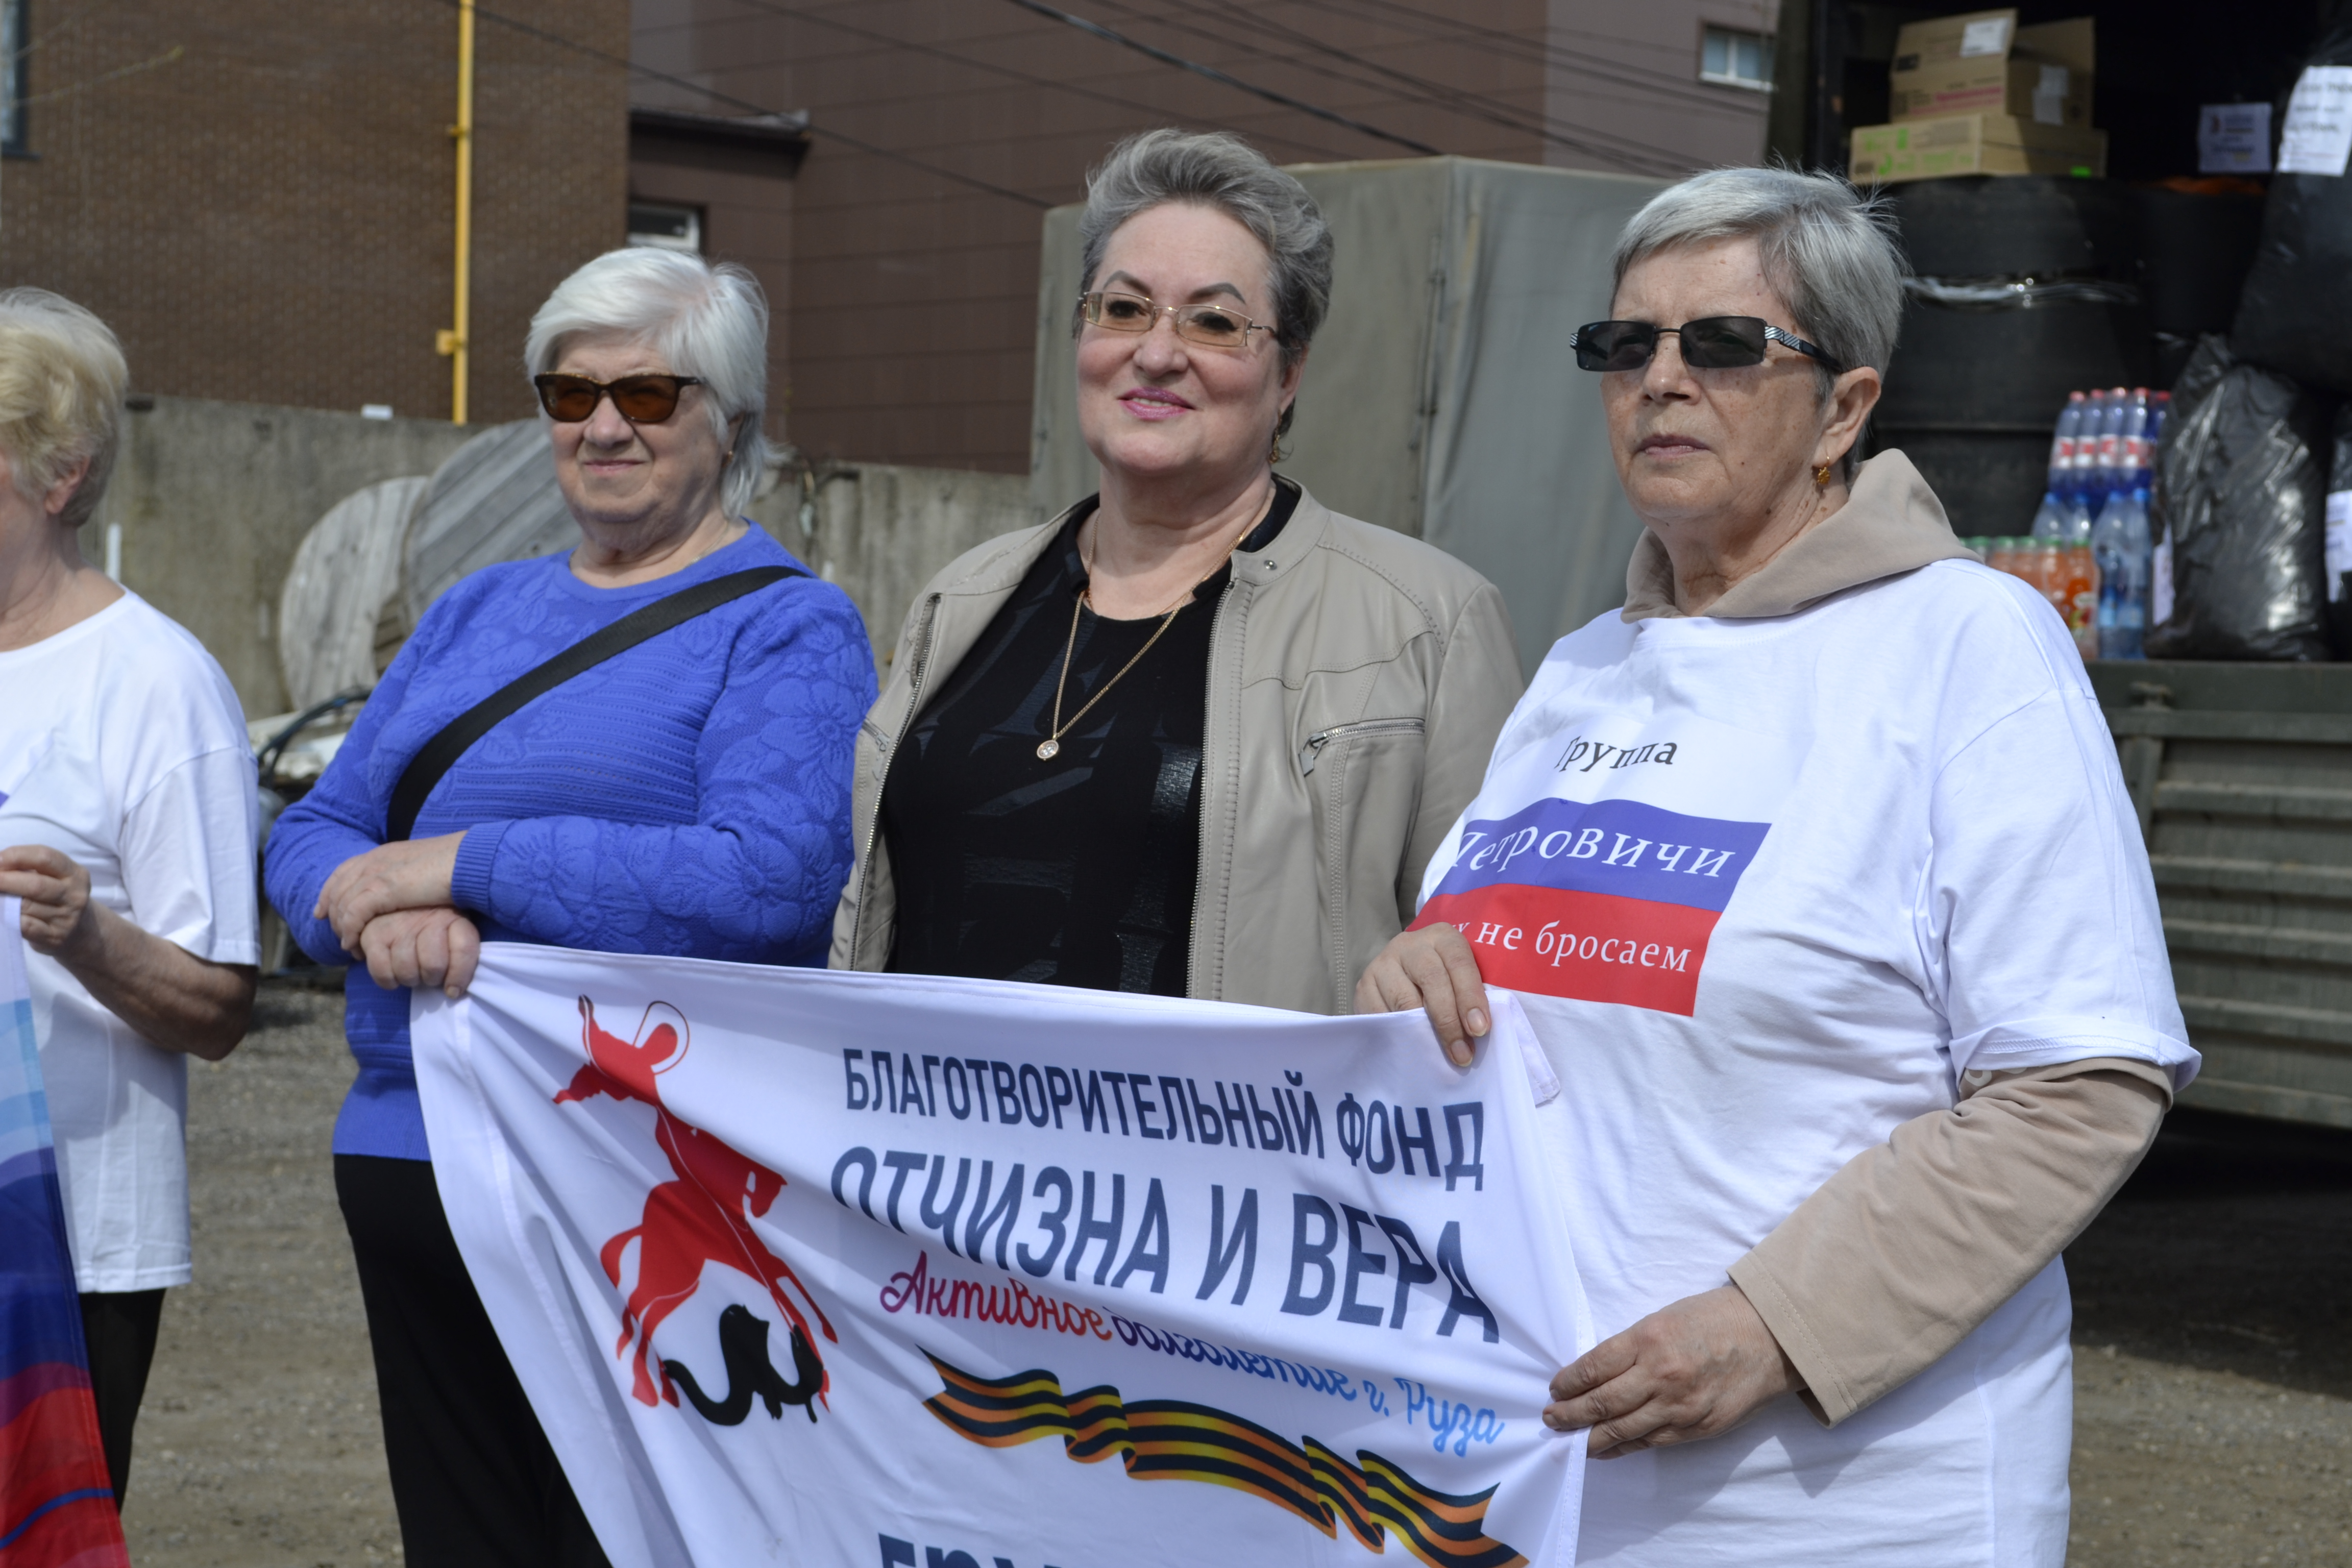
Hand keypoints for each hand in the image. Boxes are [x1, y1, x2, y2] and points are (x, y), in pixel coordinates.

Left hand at [0, 844, 98, 959]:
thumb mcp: (54, 877)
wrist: (81, 930)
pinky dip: (9, 918)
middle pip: (35, 884)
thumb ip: (29, 869)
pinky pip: (25, 926)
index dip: (17, 856)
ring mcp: (66, 918)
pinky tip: (4, 913)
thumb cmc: (56, 897)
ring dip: (3, 901)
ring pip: (26, 906)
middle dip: (4, 880)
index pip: (45, 858)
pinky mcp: (55, 937)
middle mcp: (75, 896)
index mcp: (75, 874)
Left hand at [316, 834, 464, 953]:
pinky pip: (353, 915)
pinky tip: (354, 944)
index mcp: (383, 853)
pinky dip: (350, 931)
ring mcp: (375, 873)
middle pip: (337, 889)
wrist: (467, 861)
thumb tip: (406, 890)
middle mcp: (373, 860)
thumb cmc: (457, 866)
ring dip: (341, 928)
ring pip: (341, 904)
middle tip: (339, 936)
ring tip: (348, 947)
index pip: (344, 872)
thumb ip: (407, 877)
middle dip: (331, 914)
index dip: (329, 892)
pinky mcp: (380, 889)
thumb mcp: (424, 869)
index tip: (322, 912)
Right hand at [357, 907, 480, 996]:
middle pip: (434, 966)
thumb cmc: (431, 928)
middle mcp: (428, 917)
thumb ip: (460, 955)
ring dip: (411, 979)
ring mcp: (399, 925)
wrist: (392, 904)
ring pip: (408, 972)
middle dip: (432, 979)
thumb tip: (454, 990)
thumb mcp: (454, 932)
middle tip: (429, 974)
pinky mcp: (374, 934)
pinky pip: (383, 973)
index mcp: (454, 916)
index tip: (453, 991)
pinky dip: (388, 981)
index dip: (460, 976)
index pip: (464, 948)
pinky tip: (393, 974)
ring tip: (411, 970)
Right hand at [1354, 922, 1489, 1065]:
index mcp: (1442, 937)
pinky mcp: (1364, 985)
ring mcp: (1383, 964)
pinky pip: (1381, 1015)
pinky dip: (1398, 1035)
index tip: (1480, 1030)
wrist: (1406, 975)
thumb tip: (1484, 1029)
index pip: (1459, 963)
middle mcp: (1410, 945)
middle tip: (1462, 1053)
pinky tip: (1413, 1050)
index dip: (1470, 997)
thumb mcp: (1464, 978)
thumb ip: (1478, 994)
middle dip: (1449, 1021)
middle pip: (1431, 980)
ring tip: (1441, 1058)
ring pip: (1404, 1000)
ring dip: (1425, 1034)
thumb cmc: (1447, 982)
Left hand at [1543, 1286, 1802, 1458]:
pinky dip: (1623, 1448)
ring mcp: (1680, 1406)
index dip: (1569, 1382)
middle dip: (1570, 1414)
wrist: (1769, 1339)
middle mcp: (1661, 1374)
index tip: (1554, 1388)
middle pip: (1602, 1402)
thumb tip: (1598, 1372)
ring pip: (1623, 1429)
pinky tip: (1605, 1449)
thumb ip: (1633, 1345)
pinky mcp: (1696, 1427)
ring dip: (1590, 1437)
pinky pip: (1651, 1442)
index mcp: (1649, 1338)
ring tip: (1570, 1439)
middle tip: (1551, 1418)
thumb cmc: (1715, 1319)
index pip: (1594, 1366)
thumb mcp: (1666, 1318)